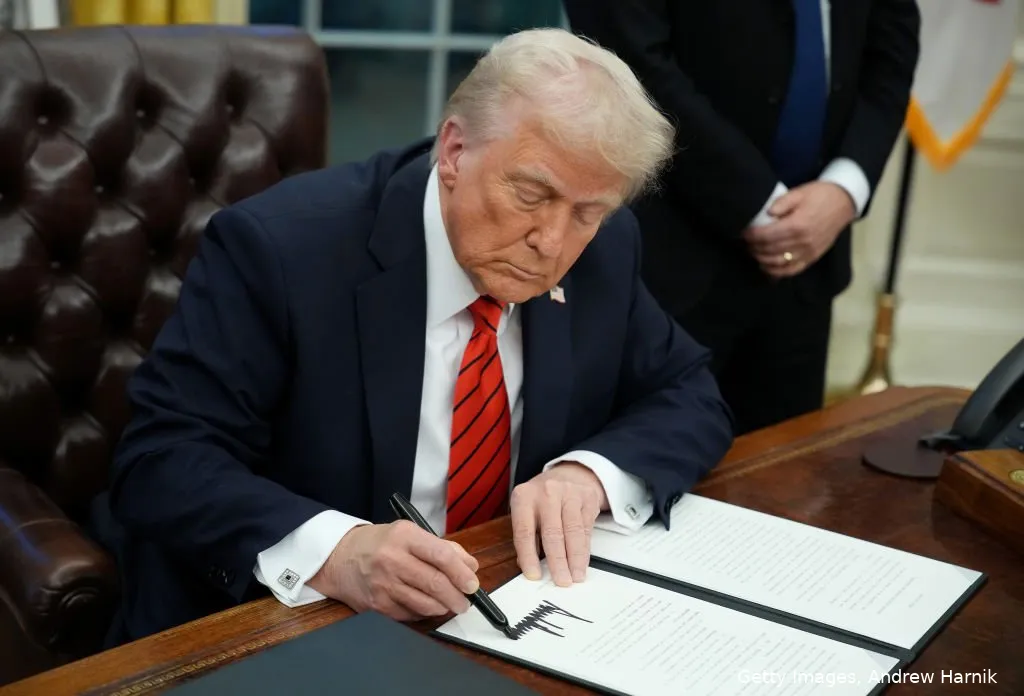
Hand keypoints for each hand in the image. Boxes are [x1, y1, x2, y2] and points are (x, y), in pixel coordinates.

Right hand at [307, 521, 479, 620]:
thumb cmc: (380, 544)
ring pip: (425, 604)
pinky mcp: (377, 606)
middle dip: (457, 597)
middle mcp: (392, 559)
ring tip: (448, 604)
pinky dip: (423, 613)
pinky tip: (423, 605)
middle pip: (435, 584)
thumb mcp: (410, 534)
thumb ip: (443, 548)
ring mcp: (383, 585)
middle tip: (465, 602)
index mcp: (404, 536)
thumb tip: (471, 567)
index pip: (441, 556)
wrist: (340, 558)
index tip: (473, 584)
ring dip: (443, 608)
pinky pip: (410, 616)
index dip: (461, 573)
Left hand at [510, 462, 608, 586]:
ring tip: (575, 576)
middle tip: (561, 581)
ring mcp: (569, 493)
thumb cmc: (543, 499)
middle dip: (557, 560)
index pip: (524, 531)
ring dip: (575, 558)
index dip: (529, 556)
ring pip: (573, 531)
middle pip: (552, 532)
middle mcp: (546, 492)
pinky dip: (585, 549)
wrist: (568, 475)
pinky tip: (583, 562)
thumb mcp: (527, 511)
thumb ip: (527, 537)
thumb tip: (528, 566)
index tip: (534, 575)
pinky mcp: (587, 498)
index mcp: (524, 497)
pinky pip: (586, 528)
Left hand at [742, 182, 855, 278]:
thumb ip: (781, 203)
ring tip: (753, 252)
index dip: (752, 236)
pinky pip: (792, 270)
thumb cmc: (820, 195)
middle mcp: (802, 241)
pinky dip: (777, 272)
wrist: (844, 202)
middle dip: (754, 247)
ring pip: (779, 263)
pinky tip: (766, 267)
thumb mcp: (799, 192)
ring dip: (762, 260)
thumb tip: (766, 214)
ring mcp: (808, 252)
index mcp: (797, 224)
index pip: (767, 235)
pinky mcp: (813, 257)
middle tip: (745, 243)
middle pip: (770, 250)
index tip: (743, 233)